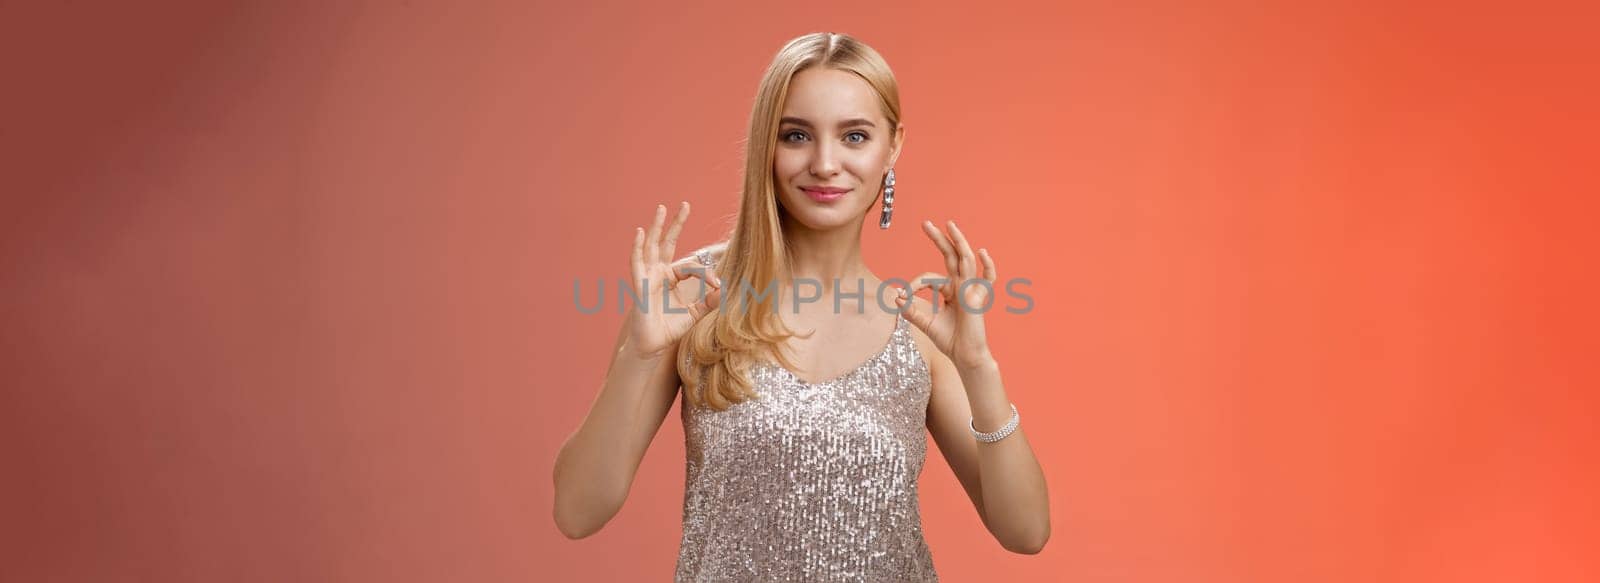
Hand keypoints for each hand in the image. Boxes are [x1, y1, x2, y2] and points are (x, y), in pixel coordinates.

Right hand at [627, 202, 721, 357]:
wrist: (654, 346)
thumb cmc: (670, 330)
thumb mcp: (695, 313)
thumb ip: (708, 301)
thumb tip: (723, 290)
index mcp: (672, 278)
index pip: (691, 266)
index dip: (706, 274)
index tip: (717, 286)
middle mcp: (659, 273)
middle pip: (667, 242)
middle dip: (676, 224)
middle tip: (685, 204)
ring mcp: (648, 277)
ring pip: (652, 247)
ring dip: (656, 227)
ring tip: (662, 208)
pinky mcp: (640, 285)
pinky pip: (637, 263)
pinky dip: (637, 247)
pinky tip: (640, 232)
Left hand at [893, 220, 997, 369]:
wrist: (964, 356)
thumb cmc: (948, 340)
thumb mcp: (925, 323)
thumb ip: (911, 310)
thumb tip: (896, 296)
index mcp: (949, 289)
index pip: (930, 277)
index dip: (914, 285)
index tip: (904, 296)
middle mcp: (960, 285)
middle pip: (950, 256)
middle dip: (939, 239)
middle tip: (925, 223)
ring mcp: (971, 289)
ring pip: (966, 260)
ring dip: (959, 241)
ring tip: (950, 225)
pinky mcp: (979, 298)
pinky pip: (988, 279)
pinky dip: (987, 266)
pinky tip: (982, 252)